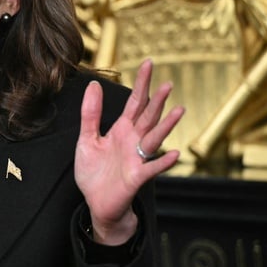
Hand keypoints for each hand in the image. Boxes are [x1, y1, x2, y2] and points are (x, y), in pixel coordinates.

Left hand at [75, 59, 183, 244]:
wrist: (96, 203)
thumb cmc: (95, 173)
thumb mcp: (86, 140)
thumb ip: (90, 114)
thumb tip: (94, 84)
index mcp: (122, 130)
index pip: (135, 102)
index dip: (142, 84)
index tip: (149, 63)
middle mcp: (133, 142)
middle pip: (148, 117)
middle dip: (157, 101)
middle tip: (168, 83)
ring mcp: (136, 159)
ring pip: (154, 139)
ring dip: (166, 126)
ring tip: (179, 110)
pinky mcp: (136, 177)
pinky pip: (151, 168)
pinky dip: (163, 162)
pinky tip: (175, 153)